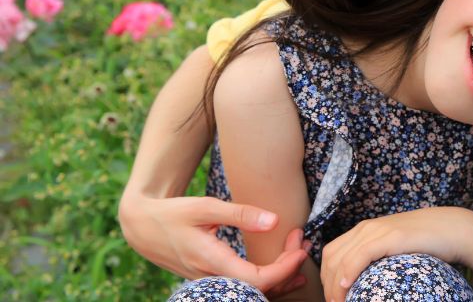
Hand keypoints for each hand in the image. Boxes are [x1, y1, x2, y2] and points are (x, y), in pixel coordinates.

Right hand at [118, 193, 308, 295]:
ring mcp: (211, 283)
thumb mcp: (205, 207)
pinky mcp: (212, 281)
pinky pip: (244, 290)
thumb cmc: (173, 214)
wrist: (142, 227)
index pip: (258, 280)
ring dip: (281, 278)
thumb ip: (240, 214)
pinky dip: (267, 281)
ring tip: (301, 256)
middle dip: (288, 269)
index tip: (300, 247)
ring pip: (253, 293)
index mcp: (212, 262)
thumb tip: (274, 221)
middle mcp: (211, 279)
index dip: (284, 268)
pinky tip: (284, 270)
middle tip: (304, 242)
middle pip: (260, 290)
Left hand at [320, 207, 472, 301]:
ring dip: (335, 285)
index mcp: (364, 230)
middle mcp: (366, 228)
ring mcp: (378, 231)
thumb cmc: (426, 242)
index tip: (334, 297)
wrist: (452, 229)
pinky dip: (349, 271)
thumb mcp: (393, 247)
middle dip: (327, 285)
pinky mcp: (391, 237)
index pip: (331, 253)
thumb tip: (365, 281)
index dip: (326, 277)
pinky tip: (347, 286)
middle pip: (331, 258)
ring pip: (341, 258)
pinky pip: (361, 255)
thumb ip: (377, 257)